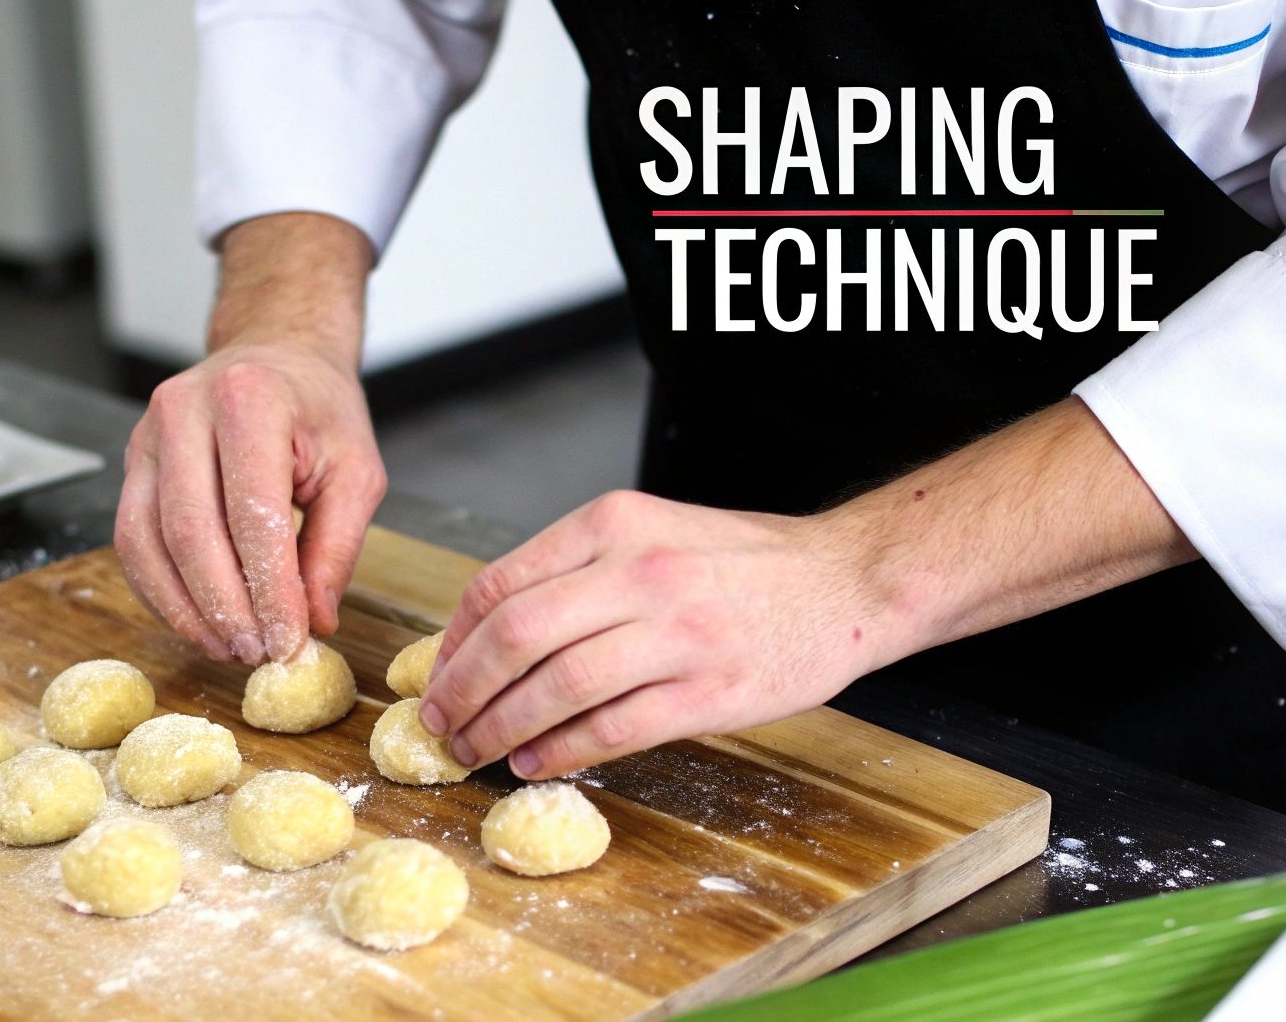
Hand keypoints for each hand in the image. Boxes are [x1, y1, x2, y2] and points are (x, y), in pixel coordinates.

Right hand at [114, 213, 382, 664]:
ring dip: (186, 609)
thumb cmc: (318, 411)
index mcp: (250, 399)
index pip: (252, 511)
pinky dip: (161, 593)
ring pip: (147, 543)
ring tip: (229, 648)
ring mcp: (147, 437)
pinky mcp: (130, 465)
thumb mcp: (355, 470)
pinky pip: (131, 542)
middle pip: (191, 531)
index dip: (269, 586)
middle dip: (225, 605)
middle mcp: (184, 411)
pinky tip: (197, 622)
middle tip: (257, 653)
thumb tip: (315, 623)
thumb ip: (338, 547)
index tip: (288, 641)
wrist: (274, 356)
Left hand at [417, 490, 895, 779]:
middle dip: (462, 690)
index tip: (437, 675)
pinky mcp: (712, 691)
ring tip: (476, 752)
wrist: (848, 581)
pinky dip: (563, 750)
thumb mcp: (653, 530)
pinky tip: (536, 763)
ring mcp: (679, 632)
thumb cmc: (742, 563)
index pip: (501, 583)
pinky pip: (615, 728)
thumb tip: (488, 633)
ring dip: (502, 728)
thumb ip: (577, 570)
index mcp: (615, 523)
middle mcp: (641, 570)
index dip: (453, 640)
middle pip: (517, 635)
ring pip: (558, 686)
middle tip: (440, 725)